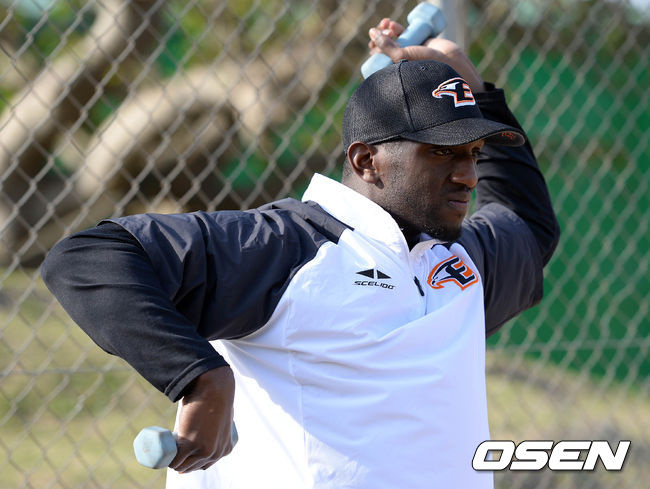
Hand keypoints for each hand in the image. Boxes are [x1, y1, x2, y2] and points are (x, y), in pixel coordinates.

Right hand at [169, 366, 235, 472]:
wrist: (214, 387)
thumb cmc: (217, 397)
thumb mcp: (222, 416)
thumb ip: (220, 421)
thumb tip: (211, 419)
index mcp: (225, 449)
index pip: (203, 464)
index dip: (191, 461)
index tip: (182, 453)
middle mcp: (216, 453)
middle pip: (191, 467)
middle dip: (180, 461)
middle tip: (172, 447)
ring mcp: (203, 450)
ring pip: (181, 465)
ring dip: (172, 461)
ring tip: (167, 448)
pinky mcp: (190, 444)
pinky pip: (173, 460)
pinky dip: (166, 460)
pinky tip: (163, 451)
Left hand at [367, 18, 484, 92]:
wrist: (450, 62)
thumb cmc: (425, 66)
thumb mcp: (401, 57)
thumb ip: (386, 46)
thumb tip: (372, 31)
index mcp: (393, 73)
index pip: (377, 60)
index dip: (374, 47)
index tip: (374, 41)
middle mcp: (400, 63)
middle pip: (384, 47)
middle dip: (382, 36)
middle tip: (387, 31)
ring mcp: (409, 52)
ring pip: (393, 39)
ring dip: (387, 30)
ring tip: (389, 25)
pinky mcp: (417, 43)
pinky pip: (404, 34)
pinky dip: (397, 29)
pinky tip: (392, 25)